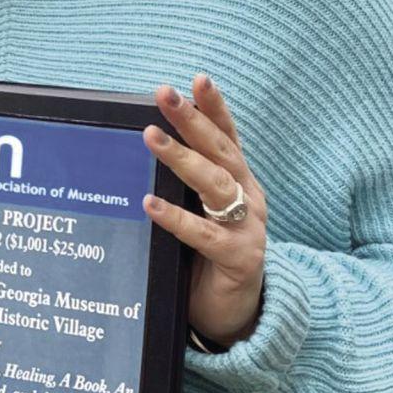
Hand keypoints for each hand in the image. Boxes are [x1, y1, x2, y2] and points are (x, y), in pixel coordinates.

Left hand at [141, 74, 268, 345]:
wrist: (237, 314)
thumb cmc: (208, 258)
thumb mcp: (199, 213)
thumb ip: (182, 185)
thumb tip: (143, 147)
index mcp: (238, 181)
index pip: (227, 136)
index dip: (214, 107)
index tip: (197, 78)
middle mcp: (249, 197)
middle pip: (220, 151)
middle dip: (193, 120)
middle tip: (165, 95)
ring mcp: (249, 227)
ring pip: (215, 185)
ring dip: (182, 159)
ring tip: (150, 137)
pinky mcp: (241, 259)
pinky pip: (205, 235)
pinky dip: (177, 218)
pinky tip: (150, 205)